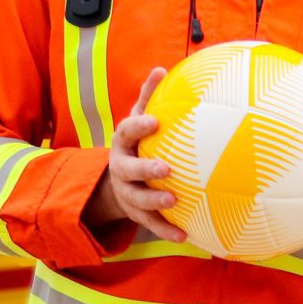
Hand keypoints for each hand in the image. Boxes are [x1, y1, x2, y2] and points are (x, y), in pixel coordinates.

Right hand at [83, 67, 184, 241]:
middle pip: (128, 170)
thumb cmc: (138, 143)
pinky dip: (166, 230)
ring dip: (154, 201)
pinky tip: (185, 236)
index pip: (126, 132)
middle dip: (145, 170)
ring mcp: (127, 193)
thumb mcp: (138, 120)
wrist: (117, 182)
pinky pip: (151, 224)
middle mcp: (120, 168)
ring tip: (173, 201)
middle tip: (166, 169)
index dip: (139, 127)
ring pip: (137, 200)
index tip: (155, 122)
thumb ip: (149, 97)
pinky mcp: (136, 214)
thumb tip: (161, 67)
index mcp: (123, 143)